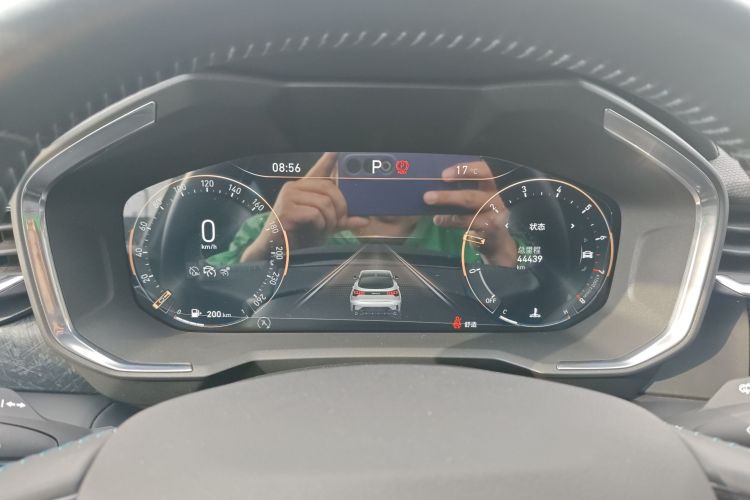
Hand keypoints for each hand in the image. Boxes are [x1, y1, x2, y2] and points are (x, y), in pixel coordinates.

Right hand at [240, 153, 367, 261]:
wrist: (276, 250)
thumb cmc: (298, 236)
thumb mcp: (325, 225)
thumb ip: (342, 220)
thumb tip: (364, 219)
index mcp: (303, 187)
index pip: (318, 169)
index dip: (329, 159)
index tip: (336, 150)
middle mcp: (294, 187)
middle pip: (329, 189)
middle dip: (339, 209)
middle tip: (337, 223)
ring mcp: (288, 197)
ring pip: (324, 203)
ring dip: (329, 221)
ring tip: (323, 230)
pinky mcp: (286, 210)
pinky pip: (314, 214)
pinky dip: (319, 226)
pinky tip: (312, 231)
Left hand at [424, 161, 517, 266]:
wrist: (498, 239)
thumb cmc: (483, 210)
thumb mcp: (479, 194)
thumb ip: (464, 186)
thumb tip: (437, 180)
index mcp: (494, 184)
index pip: (483, 171)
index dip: (464, 171)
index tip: (443, 175)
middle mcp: (497, 198)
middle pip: (471, 196)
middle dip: (448, 196)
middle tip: (428, 196)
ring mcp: (494, 215)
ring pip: (467, 214)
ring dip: (446, 209)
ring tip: (429, 203)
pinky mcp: (489, 229)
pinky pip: (466, 224)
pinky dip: (450, 221)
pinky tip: (438, 220)